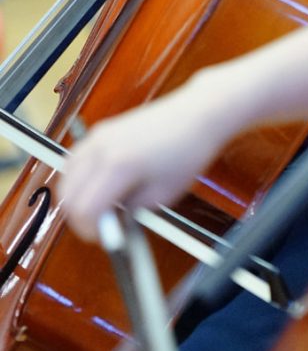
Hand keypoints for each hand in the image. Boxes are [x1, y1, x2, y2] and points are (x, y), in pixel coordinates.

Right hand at [59, 82, 224, 242]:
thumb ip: (131, 211)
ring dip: (76, 196)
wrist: (197, 113)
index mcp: (118, 166)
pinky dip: (78, 177)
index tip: (104, 237)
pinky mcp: (102, 129)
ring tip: (100, 206)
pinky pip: (75, 159)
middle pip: (68, 195)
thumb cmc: (187, 151)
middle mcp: (101, 149)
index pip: (84, 209)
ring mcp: (98, 136)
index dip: (90, 230)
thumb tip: (112, 220)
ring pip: (67, 176)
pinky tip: (97, 185)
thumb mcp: (163, 195)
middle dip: (79, 217)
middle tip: (100, 226)